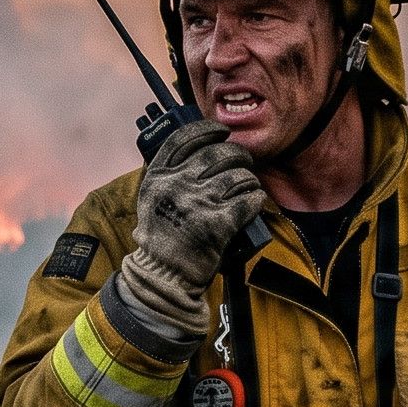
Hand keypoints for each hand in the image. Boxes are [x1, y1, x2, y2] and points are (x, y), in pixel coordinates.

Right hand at [112, 120, 263, 340]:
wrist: (163, 276)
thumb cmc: (161, 239)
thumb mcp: (152, 200)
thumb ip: (168, 176)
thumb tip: (198, 151)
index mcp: (158, 176)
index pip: (185, 138)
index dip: (208, 130)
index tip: (222, 132)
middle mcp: (176, 185)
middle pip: (217, 153)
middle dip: (236, 154)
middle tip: (244, 161)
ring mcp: (197, 204)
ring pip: (236, 175)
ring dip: (249, 178)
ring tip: (249, 184)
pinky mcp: (217, 224)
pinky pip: (247, 199)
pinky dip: (255, 198)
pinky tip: (254, 200)